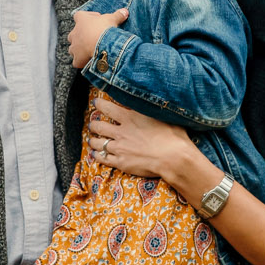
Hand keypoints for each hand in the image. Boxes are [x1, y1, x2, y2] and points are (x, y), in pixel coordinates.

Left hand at [68, 7, 127, 68]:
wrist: (103, 45)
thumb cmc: (104, 29)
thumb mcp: (112, 19)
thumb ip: (117, 15)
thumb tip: (124, 11)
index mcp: (81, 20)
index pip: (79, 15)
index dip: (87, 17)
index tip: (97, 20)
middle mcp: (74, 33)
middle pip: (74, 33)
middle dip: (82, 35)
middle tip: (93, 37)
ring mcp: (74, 47)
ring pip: (73, 48)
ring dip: (80, 49)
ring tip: (90, 50)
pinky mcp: (77, 59)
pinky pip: (77, 61)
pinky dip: (81, 62)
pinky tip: (89, 62)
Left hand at [84, 94, 203, 181]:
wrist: (173, 158)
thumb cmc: (173, 136)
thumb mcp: (164, 116)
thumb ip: (153, 110)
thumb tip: (154, 101)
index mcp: (131, 118)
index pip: (108, 107)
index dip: (99, 104)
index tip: (96, 103)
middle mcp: (121, 132)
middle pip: (99, 126)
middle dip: (94, 124)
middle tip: (93, 123)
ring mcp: (119, 148)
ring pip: (98, 142)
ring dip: (92, 140)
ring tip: (91, 140)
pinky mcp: (121, 162)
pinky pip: (103, 158)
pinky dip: (97, 155)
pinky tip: (95, 154)